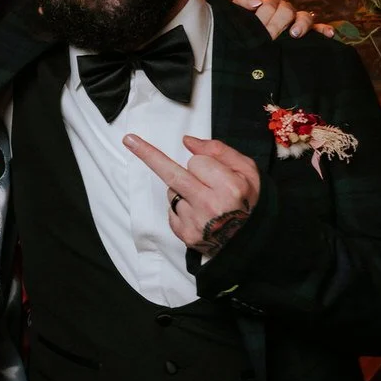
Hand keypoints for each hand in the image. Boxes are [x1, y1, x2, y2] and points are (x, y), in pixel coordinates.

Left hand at [124, 134, 259, 255]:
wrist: (251, 240)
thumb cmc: (249, 201)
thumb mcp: (248, 171)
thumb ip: (219, 151)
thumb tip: (187, 141)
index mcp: (229, 188)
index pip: (197, 162)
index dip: (204, 163)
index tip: (208, 166)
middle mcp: (210, 206)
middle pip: (172, 174)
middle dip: (148, 155)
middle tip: (128, 139)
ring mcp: (196, 223)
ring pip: (172, 192)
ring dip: (182, 189)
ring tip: (206, 200)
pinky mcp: (186, 235)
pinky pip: (171, 210)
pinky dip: (180, 207)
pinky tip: (198, 213)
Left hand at [233, 0, 334, 39]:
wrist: (245, 60)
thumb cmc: (240, 39)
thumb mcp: (235, 24)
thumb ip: (241, 7)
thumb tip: (256, 2)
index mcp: (261, 8)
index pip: (263, 0)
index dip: (259, 3)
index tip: (256, 8)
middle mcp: (280, 12)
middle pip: (283, 8)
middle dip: (276, 21)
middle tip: (269, 36)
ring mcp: (293, 21)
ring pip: (303, 15)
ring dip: (301, 23)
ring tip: (294, 34)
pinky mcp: (305, 32)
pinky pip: (318, 28)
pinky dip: (323, 30)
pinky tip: (329, 34)